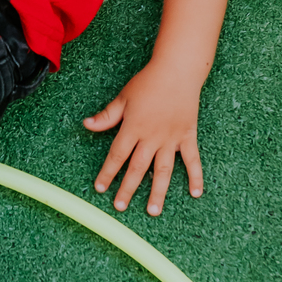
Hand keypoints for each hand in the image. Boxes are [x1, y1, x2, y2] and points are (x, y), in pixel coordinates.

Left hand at [83, 64, 202, 217]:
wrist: (177, 71)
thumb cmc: (148, 83)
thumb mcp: (123, 97)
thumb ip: (107, 116)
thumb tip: (87, 124)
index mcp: (133, 127)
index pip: (117, 155)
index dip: (108, 172)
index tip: (100, 188)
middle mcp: (152, 137)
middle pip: (137, 168)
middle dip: (127, 188)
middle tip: (120, 206)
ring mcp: (171, 138)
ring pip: (163, 170)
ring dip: (158, 192)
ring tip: (153, 211)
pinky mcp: (188, 136)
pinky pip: (192, 159)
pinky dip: (195, 176)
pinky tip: (195, 193)